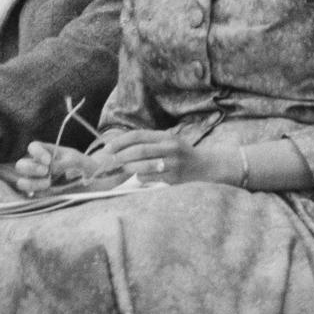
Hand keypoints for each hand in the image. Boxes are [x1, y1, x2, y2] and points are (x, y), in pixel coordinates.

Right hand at [15, 141, 99, 194]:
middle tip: (46, 171)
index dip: (36, 152)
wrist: (89, 179)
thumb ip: (63, 162)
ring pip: (22, 182)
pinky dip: (36, 194)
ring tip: (48, 183)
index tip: (48, 160)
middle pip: (21, 165)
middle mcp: (36, 165)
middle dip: (31, 168)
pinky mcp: (39, 194)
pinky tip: (47, 192)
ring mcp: (36, 180)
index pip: (32, 147)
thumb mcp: (75, 160)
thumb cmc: (80, 164)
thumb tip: (50, 169)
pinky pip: (30, 196)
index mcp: (44, 152)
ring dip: (31, 183)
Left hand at [98, 129, 217, 183]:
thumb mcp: (169, 142)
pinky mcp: (175, 177)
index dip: (120, 141)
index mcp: (166, 136)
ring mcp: (173, 163)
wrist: (205, 166)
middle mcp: (170, 147)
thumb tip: (122, 147)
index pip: (138, 135)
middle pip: (139, 150)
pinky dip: (140, 177)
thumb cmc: (181, 154)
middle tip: (110, 161)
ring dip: (129, 168)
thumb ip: (150, 142)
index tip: (108, 148)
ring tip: (123, 169)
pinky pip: (150, 178)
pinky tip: (139, 176)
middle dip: (121, 156)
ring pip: (144, 165)